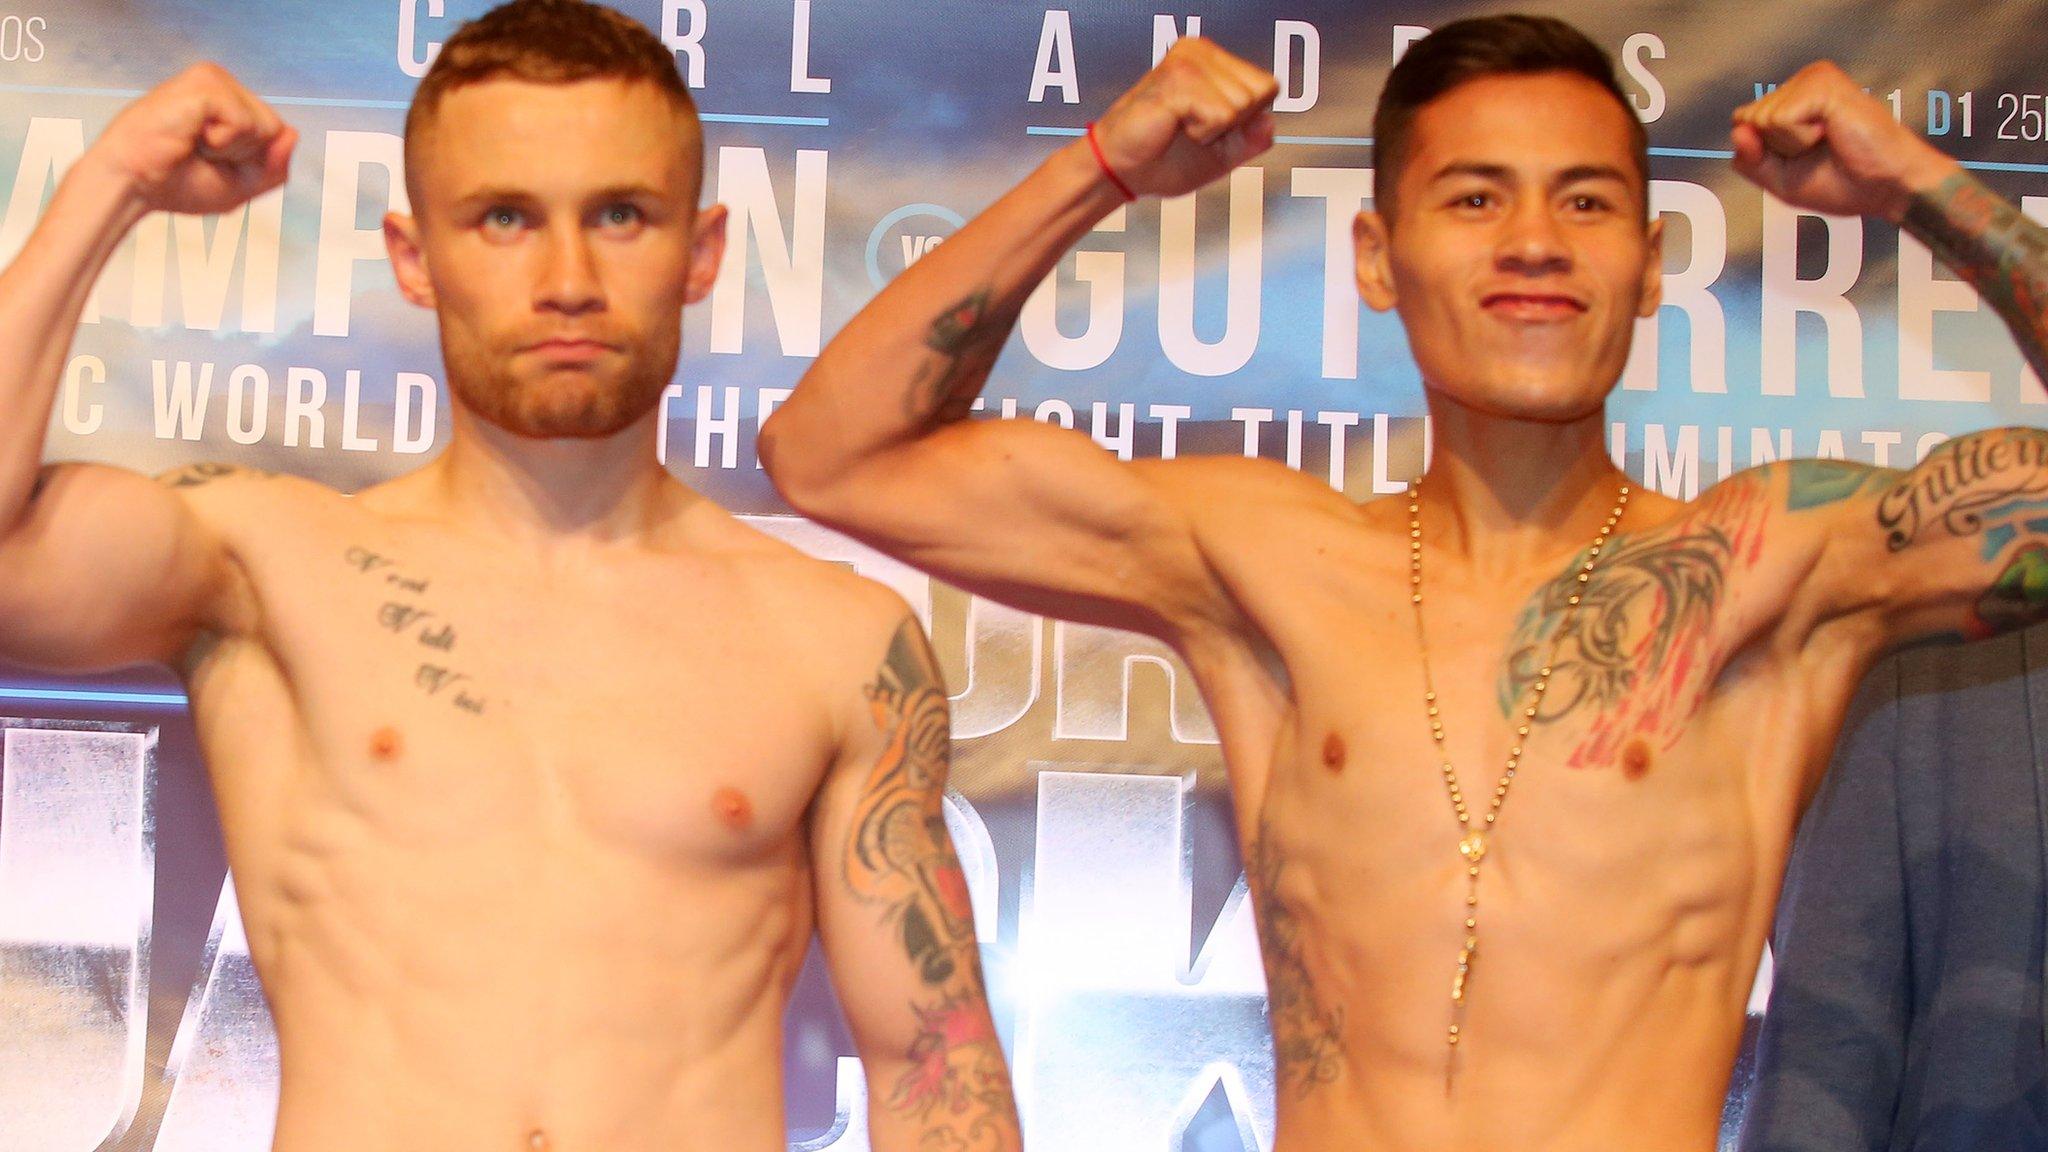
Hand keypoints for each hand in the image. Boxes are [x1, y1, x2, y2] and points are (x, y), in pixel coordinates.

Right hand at [88, 63, 295, 215]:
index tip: (212, 162)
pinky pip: (244, 122)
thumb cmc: (178, 184)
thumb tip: (293, 134)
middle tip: (201, 154)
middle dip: (246, 157)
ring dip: (232, 150)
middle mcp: (222, 83)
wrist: (134, 186)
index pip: (279, 134)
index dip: (254, 163)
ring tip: (193, 143)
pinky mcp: (203, 82)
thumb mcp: (242, 185)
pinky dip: (223, 142)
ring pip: (265, 126)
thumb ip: (275, 166)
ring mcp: (213, 78)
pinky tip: (191, 135)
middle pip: (276, 129)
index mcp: (230, 101)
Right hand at [1091, 38, 1278, 198]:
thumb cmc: (1164, 160)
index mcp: (1213, 61)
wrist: (1122, 171)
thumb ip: (1251, 139)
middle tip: (1192, 128)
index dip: (1246, 119)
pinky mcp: (1178, 78)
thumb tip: (1270, 121)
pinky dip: (1202, 133)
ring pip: (1243, 104)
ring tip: (1181, 126)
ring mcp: (1190, 61)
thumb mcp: (1222, 154)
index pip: (1268, 86)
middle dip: (1233, 124)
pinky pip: (1222, 115)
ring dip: (1213, 129)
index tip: (1209, 127)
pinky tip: (1174, 125)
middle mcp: (1202, 52)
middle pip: (1260, 93)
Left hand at [1731, 60, 1955, 222]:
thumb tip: (1736, 131)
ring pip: (1760, 121)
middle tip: (1820, 150)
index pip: (1742, 125)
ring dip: (1790, 145)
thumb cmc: (1843, 183)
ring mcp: (1812, 78)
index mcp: (1792, 100)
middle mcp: (1801, 82)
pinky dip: (1799, 139)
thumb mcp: (1781, 180)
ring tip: (1828, 141)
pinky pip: (1778, 120)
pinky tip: (1831, 133)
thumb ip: (1751, 160)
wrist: (1886, 187)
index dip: (1763, 154)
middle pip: (1747, 121)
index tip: (1803, 158)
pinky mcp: (1822, 82)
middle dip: (1776, 150)